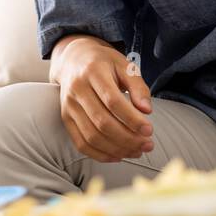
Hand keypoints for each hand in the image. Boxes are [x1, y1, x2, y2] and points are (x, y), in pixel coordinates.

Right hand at [54, 36, 154, 162]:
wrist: (73, 59)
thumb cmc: (104, 63)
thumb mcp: (124, 65)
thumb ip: (138, 86)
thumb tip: (147, 110)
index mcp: (93, 72)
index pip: (112, 101)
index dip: (132, 119)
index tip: (149, 130)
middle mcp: (77, 89)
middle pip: (102, 122)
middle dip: (128, 138)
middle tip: (148, 145)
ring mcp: (69, 105)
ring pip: (92, 136)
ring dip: (117, 149)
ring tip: (137, 151)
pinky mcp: (66, 119)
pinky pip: (81, 143)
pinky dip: (100, 154)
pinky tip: (118, 156)